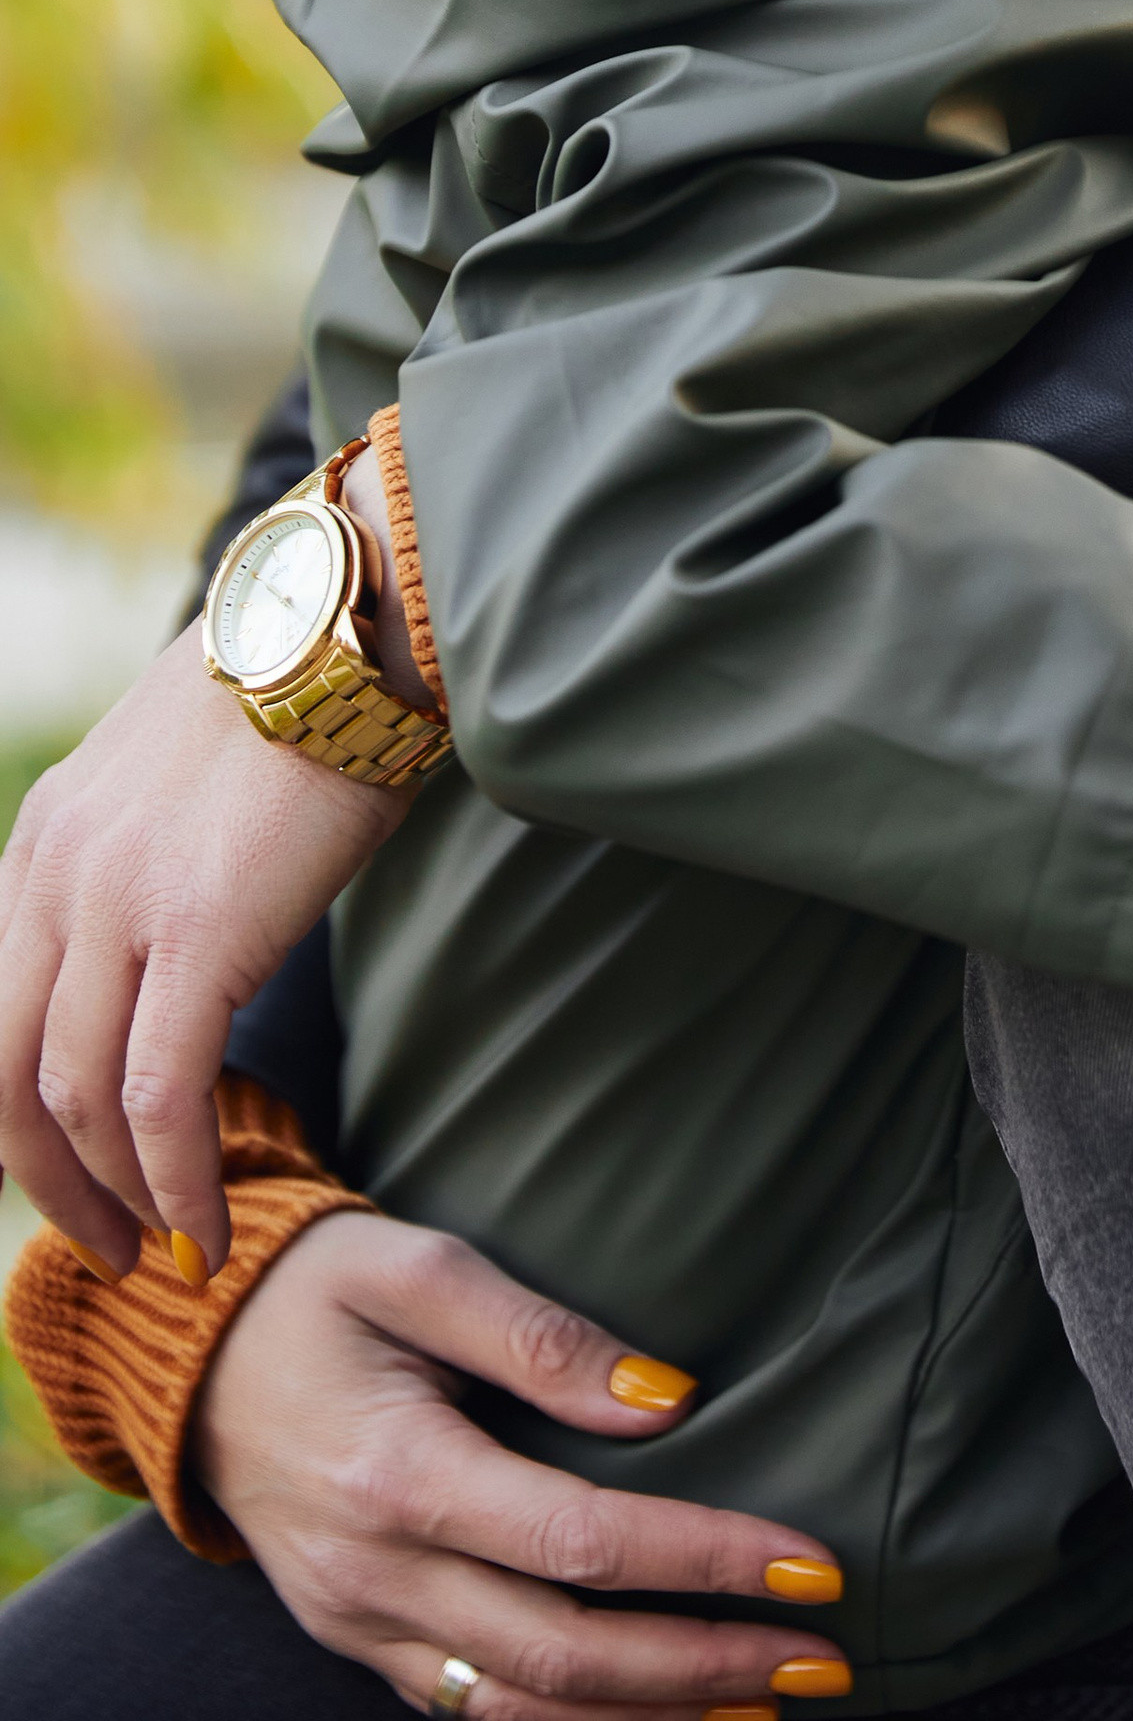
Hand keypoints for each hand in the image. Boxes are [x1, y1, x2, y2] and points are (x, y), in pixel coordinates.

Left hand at [0, 628, 410, 1281]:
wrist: (354, 627)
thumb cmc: (301, 696)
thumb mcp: (177, 777)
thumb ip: (145, 859)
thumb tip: (178, 942)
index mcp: (42, 840)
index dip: (19, 1118)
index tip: (74, 1175)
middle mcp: (53, 874)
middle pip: (6, 1076)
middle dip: (50, 1184)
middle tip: (111, 1246)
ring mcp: (116, 903)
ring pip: (75, 1100)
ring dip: (119, 1197)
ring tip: (172, 1248)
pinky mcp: (198, 930)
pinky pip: (162, 1093)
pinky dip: (178, 1177)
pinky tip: (210, 1221)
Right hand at [196, 1210, 851, 1715]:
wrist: (187, 1351)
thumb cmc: (316, 1288)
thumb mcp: (422, 1268)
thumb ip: (542, 1338)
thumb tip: (668, 1402)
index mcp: (399, 1476)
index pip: (584, 1543)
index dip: (704, 1560)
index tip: (813, 1562)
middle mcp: (376, 1575)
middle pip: (564, 1655)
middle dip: (703, 1667)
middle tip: (821, 1661)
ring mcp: (360, 1623)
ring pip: (520, 1709)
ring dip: (647, 1718)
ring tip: (763, 1706)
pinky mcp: (357, 1640)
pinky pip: (472, 1708)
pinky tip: (648, 1713)